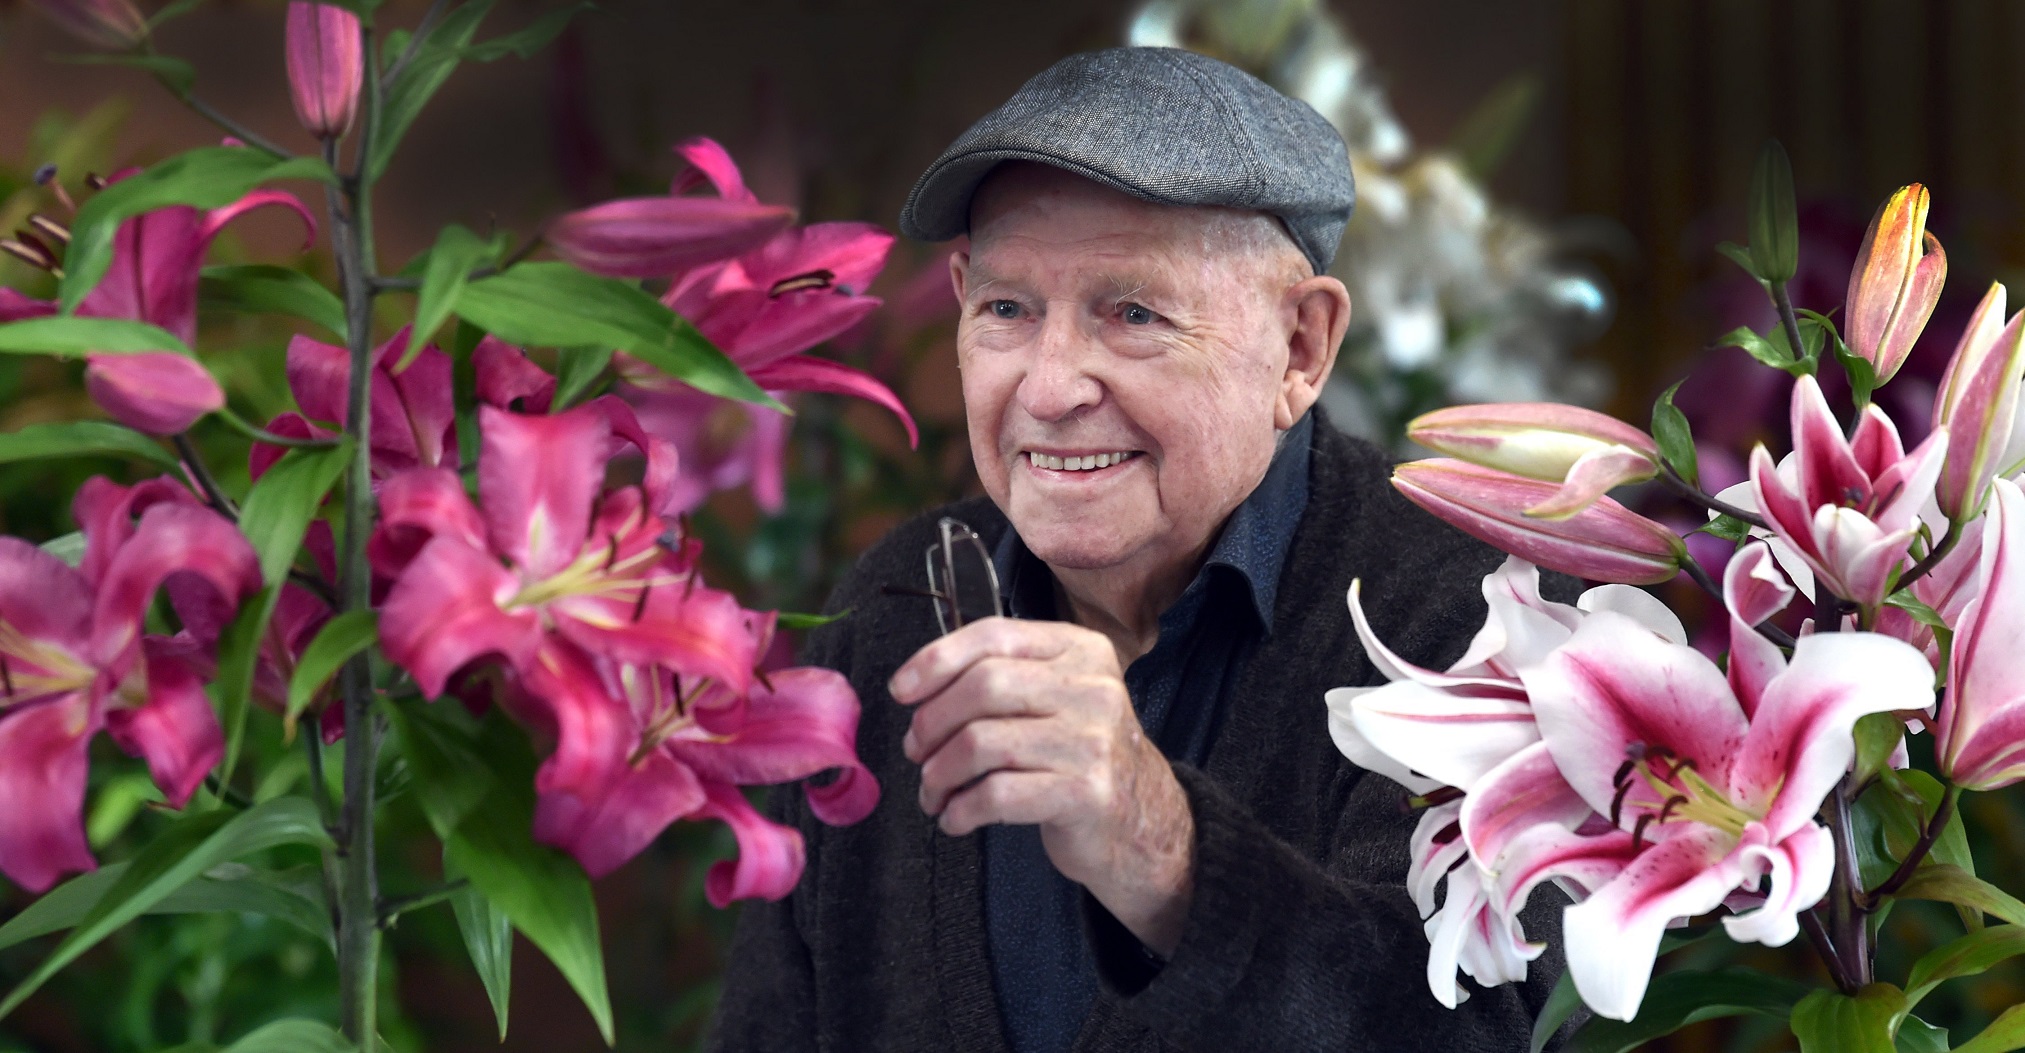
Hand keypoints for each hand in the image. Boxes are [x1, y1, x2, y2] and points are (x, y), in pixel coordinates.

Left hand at [889, 617, 1193, 954]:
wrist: (1143, 821)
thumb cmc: (1080, 756)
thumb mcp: (1056, 698)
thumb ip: (1003, 678)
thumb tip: (916, 687)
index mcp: (1079, 650)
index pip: (994, 636)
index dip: (936, 660)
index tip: (901, 690)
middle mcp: (1091, 688)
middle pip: (983, 687)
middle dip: (932, 722)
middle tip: (916, 751)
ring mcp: (1092, 741)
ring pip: (982, 743)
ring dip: (939, 774)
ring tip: (933, 792)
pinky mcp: (1085, 793)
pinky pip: (997, 795)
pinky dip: (961, 810)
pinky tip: (956, 818)